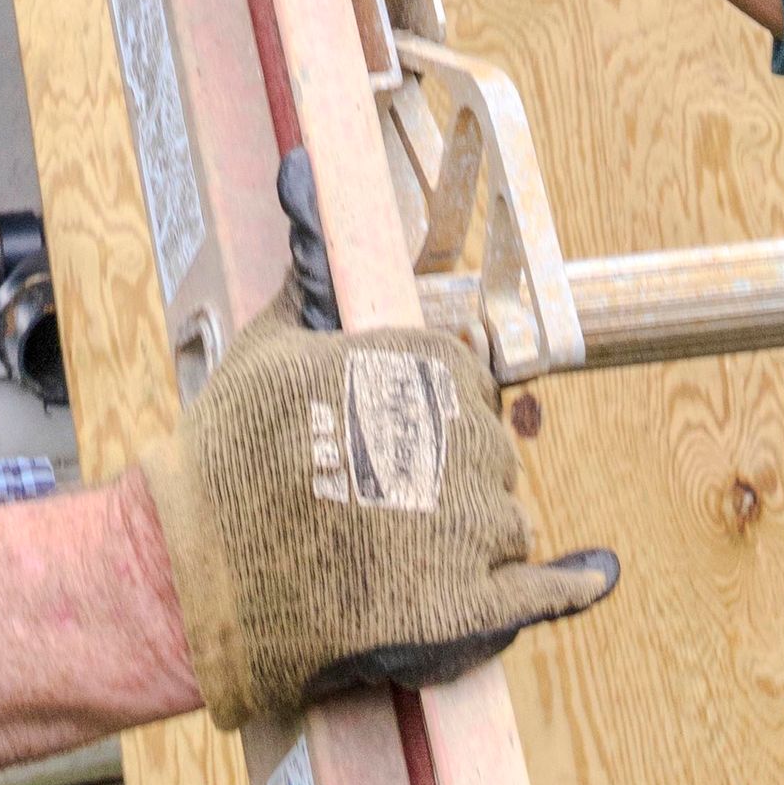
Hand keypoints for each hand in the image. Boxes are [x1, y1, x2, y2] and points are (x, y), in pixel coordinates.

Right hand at [138, 309, 616, 731]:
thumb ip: (310, 267)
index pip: (466, 381)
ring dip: (468, 537)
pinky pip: (541, 589)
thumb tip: (304, 174)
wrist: (188, 582)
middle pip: (487, 449)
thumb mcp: (265, 346)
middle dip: (445, 475)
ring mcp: (461, 526)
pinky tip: (596, 571)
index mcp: (413, 367)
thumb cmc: (223, 462)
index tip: (391, 440)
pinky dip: (573, 583)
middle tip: (374, 505)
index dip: (432, 415)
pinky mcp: (464, 610)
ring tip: (390, 558)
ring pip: (502, 517)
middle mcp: (448, 439)